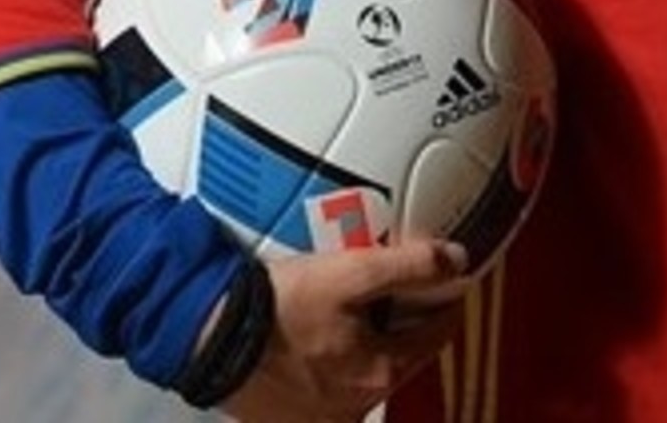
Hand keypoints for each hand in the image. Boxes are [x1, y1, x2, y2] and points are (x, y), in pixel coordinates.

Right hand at [218, 239, 467, 422]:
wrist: (207, 338)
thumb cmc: (280, 308)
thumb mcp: (351, 272)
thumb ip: (409, 266)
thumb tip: (458, 260)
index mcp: (382, 371)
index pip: (438, 333)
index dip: (447, 298)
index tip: (449, 274)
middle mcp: (357, 404)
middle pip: (403, 352)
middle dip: (407, 315)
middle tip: (401, 278)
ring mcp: (324, 415)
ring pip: (367, 366)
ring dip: (371, 335)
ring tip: (359, 297)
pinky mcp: (292, 415)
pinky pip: (331, 380)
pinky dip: (337, 353)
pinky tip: (321, 326)